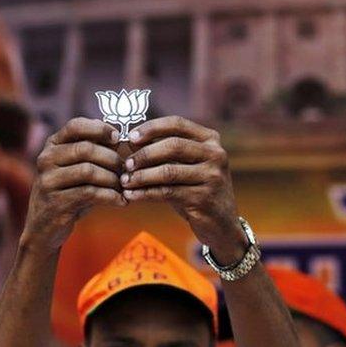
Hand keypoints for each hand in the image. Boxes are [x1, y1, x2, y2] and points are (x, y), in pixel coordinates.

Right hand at [22, 118, 125, 251]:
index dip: (100, 129)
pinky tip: (121, 201)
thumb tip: (119, 138)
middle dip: (112, 159)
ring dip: (112, 179)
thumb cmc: (68, 193)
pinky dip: (110, 196)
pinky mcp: (56, 202)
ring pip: (89, 171)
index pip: (75, 125)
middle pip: (86, 149)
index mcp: (52, 145)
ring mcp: (48, 181)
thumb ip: (94, 152)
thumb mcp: (77, 168)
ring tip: (124, 186)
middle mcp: (46, 159)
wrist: (44, 227)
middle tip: (126, 170)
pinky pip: (89, 193)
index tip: (118, 139)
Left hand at [120, 116, 246, 264]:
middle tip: (126, 164)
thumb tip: (130, 141)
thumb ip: (163, 152)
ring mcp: (212, 176)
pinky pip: (167, 192)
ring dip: (142, 176)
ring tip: (125, 181)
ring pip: (169, 171)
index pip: (177, 124)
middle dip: (144, 154)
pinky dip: (145, 193)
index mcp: (209, 139)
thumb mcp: (184, 166)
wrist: (220, 223)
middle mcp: (215, 154)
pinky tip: (132, 196)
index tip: (130, 137)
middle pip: (173, 146)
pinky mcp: (204, 198)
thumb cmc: (195, 189)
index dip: (151, 128)